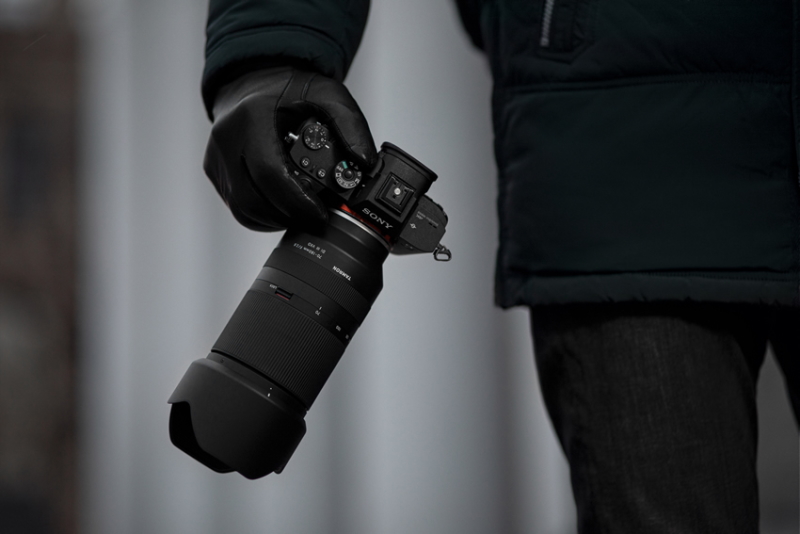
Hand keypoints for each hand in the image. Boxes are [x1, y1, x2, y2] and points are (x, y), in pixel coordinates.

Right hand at [204, 67, 376, 230]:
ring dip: (276, 219)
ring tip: (302, 213)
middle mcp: (227, 140)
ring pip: (243, 209)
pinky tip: (284, 208)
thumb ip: (351, 125)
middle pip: (253, 199)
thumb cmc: (289, 89)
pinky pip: (238, 206)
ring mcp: (216, 158)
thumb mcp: (327, 94)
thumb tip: (365, 162)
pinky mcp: (214, 172)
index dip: (295, 200)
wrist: (253, 80)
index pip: (269, 171)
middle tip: (317, 220)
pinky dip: (263, 214)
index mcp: (251, 118)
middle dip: (289, 216)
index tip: (320, 214)